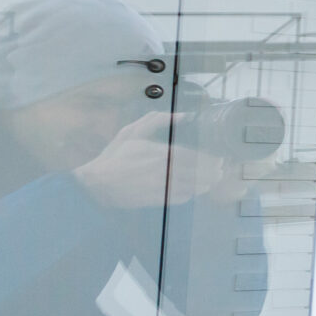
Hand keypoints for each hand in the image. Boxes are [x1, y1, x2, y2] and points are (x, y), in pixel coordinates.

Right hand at [70, 114, 231, 208]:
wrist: (96, 183)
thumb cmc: (115, 156)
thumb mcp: (133, 132)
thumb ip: (157, 120)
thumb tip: (184, 115)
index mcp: (160, 152)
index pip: (194, 157)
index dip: (209, 160)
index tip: (218, 161)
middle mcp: (164, 171)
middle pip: (197, 173)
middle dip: (212, 173)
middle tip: (220, 172)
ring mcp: (161, 187)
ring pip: (192, 187)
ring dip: (204, 185)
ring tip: (211, 182)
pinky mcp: (156, 200)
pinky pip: (180, 198)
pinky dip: (189, 195)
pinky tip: (193, 192)